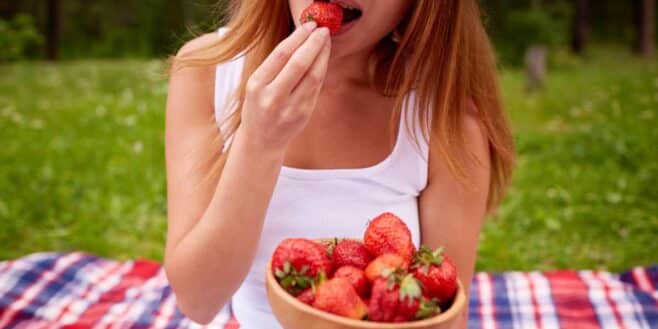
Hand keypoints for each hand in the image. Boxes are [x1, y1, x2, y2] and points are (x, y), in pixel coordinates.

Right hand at [239, 22, 330, 150]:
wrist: (261, 141)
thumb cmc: (258, 106)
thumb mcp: (257, 85)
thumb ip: (275, 65)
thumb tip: (300, 38)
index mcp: (256, 85)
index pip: (281, 55)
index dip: (298, 37)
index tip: (309, 26)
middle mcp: (273, 98)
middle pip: (299, 64)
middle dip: (314, 44)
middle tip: (323, 30)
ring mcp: (290, 108)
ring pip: (313, 76)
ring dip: (323, 55)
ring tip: (326, 41)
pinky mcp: (304, 115)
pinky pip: (317, 87)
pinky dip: (322, 70)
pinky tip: (323, 59)